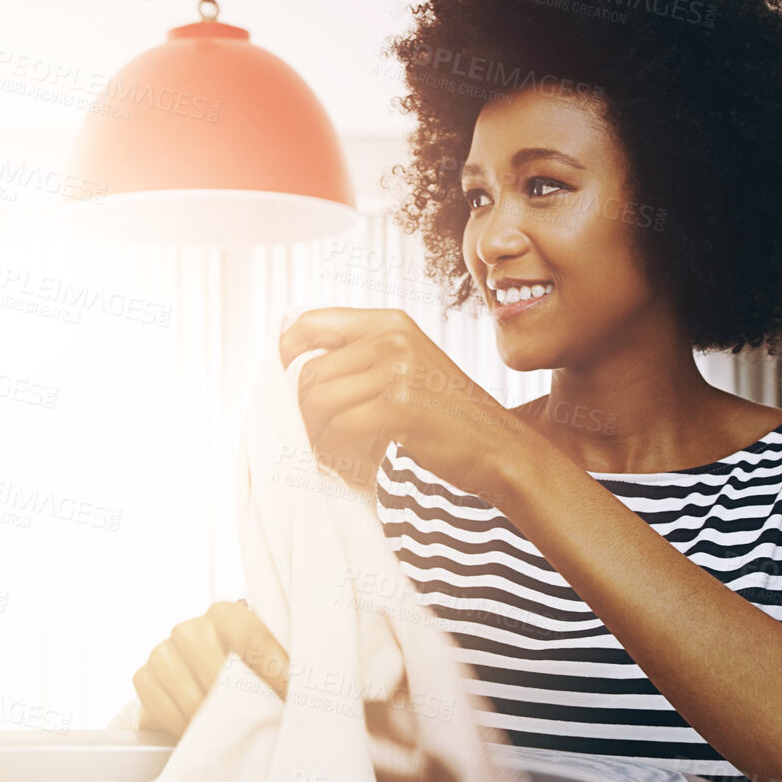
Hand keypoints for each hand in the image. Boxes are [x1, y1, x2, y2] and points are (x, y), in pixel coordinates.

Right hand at [132, 601, 289, 739]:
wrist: (199, 685)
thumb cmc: (243, 673)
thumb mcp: (265, 662)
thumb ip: (282, 666)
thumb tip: (307, 688)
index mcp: (225, 613)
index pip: (247, 633)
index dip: (270, 668)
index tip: (287, 697)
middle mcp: (188, 629)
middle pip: (216, 667)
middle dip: (241, 701)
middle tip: (262, 723)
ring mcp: (162, 653)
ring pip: (190, 694)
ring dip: (214, 721)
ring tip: (235, 736)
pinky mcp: (143, 678)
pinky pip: (163, 708)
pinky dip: (184, 727)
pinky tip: (202, 735)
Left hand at [280, 308, 531, 501]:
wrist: (499, 447)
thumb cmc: (446, 414)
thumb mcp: (407, 366)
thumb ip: (360, 357)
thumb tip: (291, 367)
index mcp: (389, 322)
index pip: (309, 322)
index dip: (284, 352)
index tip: (281, 382)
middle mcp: (391, 337)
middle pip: (308, 371)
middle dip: (301, 410)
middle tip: (314, 434)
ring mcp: (397, 370)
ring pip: (317, 400)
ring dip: (316, 432)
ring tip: (332, 448)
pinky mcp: (399, 406)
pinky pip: (338, 427)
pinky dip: (336, 449)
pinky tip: (352, 458)